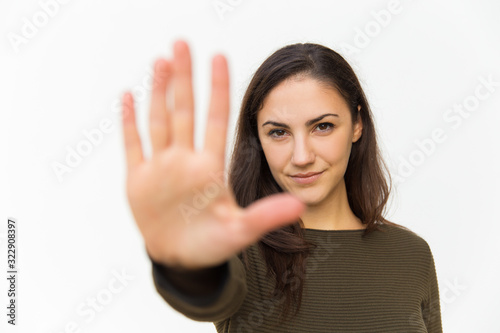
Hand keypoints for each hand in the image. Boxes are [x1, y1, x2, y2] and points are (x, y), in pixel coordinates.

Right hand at [121, 40, 304, 269]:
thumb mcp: (240, 231)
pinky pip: (133, 145)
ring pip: (159, 120)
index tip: (219, 57)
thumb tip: (300, 206)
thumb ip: (266, 216)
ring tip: (161, 62)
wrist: (181, 259)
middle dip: (184, 78)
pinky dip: (129, 122)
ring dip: (158, 92)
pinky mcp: (139, 179)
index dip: (217, 89)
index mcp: (210, 167)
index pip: (216, 119)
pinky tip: (129, 97)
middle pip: (185, 110)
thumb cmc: (212, 243)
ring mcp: (161, 167)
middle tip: (182, 44)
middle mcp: (186, 160)